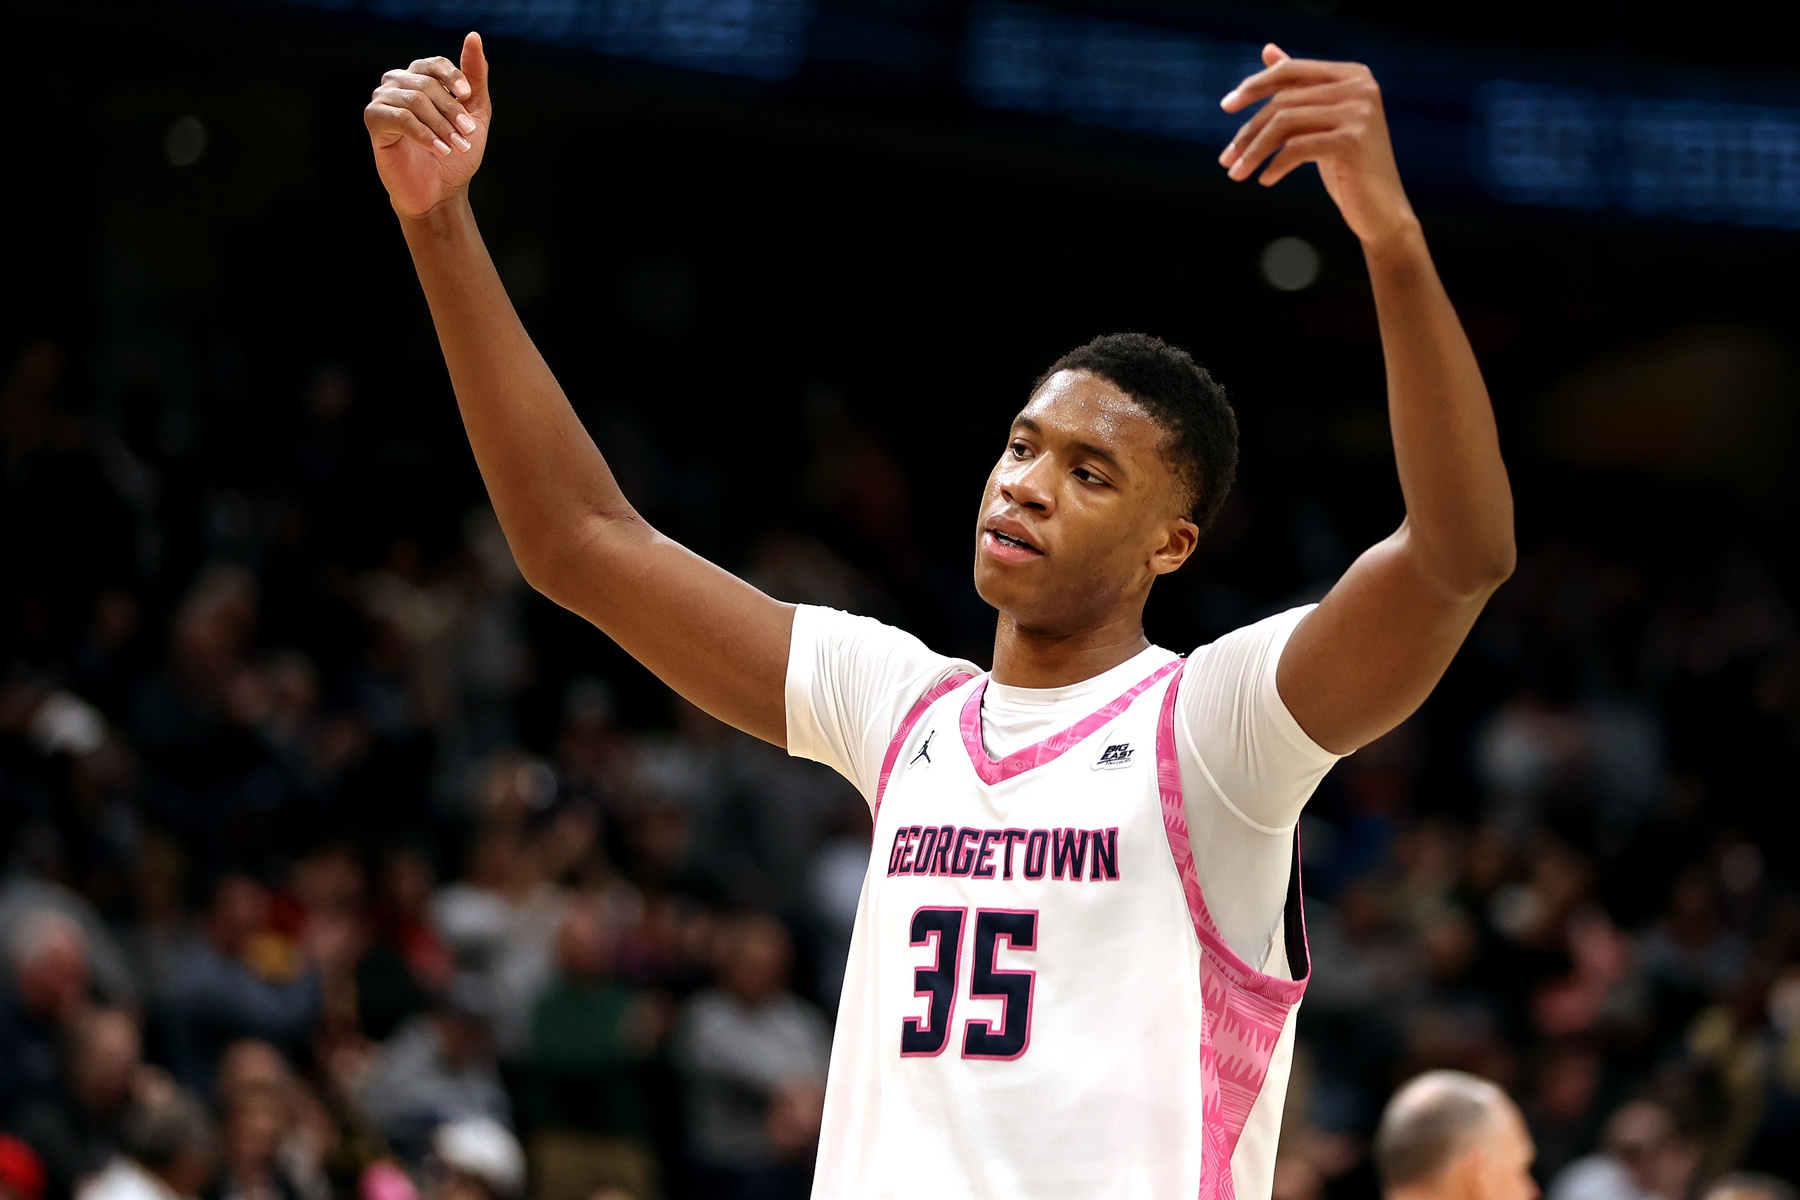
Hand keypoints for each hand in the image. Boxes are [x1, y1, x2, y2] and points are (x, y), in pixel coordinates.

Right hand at [365, 32, 490, 218]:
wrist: (440, 192)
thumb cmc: (457, 154)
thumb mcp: (476, 114)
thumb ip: (475, 78)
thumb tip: (474, 37)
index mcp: (420, 78)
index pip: (434, 63)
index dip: (452, 77)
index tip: (467, 98)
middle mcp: (397, 84)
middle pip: (426, 84)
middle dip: (451, 111)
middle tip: (468, 134)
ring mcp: (383, 101)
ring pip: (414, 100)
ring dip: (441, 125)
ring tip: (456, 146)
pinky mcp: (374, 122)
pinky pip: (400, 118)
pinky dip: (424, 134)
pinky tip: (440, 150)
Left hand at [1219, 45, 1416, 246]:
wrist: (1381, 209)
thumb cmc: (1347, 165)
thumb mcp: (1320, 122)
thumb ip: (1300, 86)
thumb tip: (1268, 49)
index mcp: (1352, 74)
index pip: (1291, 70)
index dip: (1255, 86)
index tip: (1226, 106)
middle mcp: (1359, 87)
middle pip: (1283, 101)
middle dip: (1248, 131)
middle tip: (1226, 158)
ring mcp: (1359, 112)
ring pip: (1285, 123)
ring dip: (1254, 151)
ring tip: (1236, 173)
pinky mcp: (1353, 141)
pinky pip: (1296, 148)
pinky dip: (1275, 165)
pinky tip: (1265, 180)